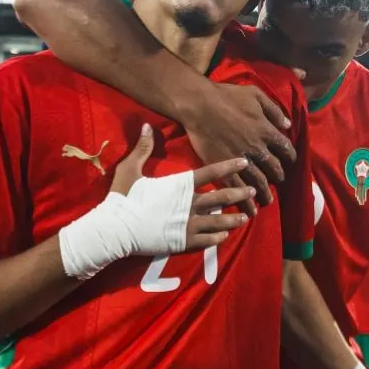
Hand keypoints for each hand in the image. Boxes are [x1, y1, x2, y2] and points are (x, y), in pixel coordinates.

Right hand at [111, 125, 252, 249]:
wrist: (115, 229)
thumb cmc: (123, 198)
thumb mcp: (130, 169)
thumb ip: (143, 148)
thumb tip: (147, 126)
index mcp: (180, 185)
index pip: (211, 172)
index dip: (229, 165)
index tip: (245, 161)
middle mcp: (190, 204)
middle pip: (222, 197)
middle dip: (240, 193)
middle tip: (254, 191)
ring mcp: (188, 224)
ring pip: (219, 221)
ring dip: (234, 218)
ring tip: (246, 217)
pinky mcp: (183, 242)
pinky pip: (207, 240)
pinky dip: (218, 237)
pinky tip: (225, 236)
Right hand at [184, 82, 295, 216]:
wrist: (199, 104)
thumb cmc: (226, 95)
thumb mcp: (255, 94)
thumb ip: (274, 110)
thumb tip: (288, 125)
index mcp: (266, 130)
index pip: (286, 149)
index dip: (289, 156)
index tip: (289, 161)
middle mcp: (257, 148)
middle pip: (275, 168)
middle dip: (279, 176)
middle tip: (278, 180)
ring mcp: (241, 160)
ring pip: (259, 182)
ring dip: (265, 193)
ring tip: (267, 200)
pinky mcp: (224, 167)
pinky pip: (239, 188)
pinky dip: (246, 200)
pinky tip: (250, 209)